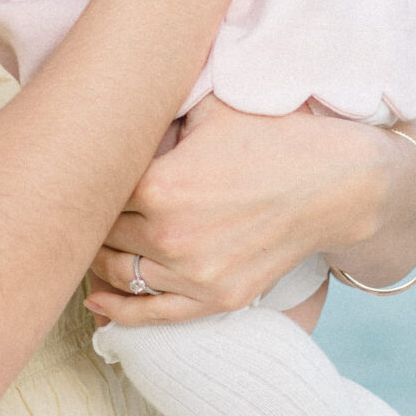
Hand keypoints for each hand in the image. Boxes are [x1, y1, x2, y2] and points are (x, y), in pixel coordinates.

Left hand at [84, 97, 415, 327]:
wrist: (336, 182)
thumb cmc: (271, 135)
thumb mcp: (209, 107)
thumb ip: (156, 109)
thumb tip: (106, 100)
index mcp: (161, 183)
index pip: (95, 190)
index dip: (87, 178)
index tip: (79, 167)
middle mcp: (171, 234)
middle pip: (100, 233)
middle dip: (89, 216)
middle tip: (82, 203)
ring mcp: (195, 273)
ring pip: (118, 273)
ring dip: (99, 259)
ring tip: (90, 241)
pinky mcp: (217, 298)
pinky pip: (151, 314)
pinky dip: (118, 309)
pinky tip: (97, 300)